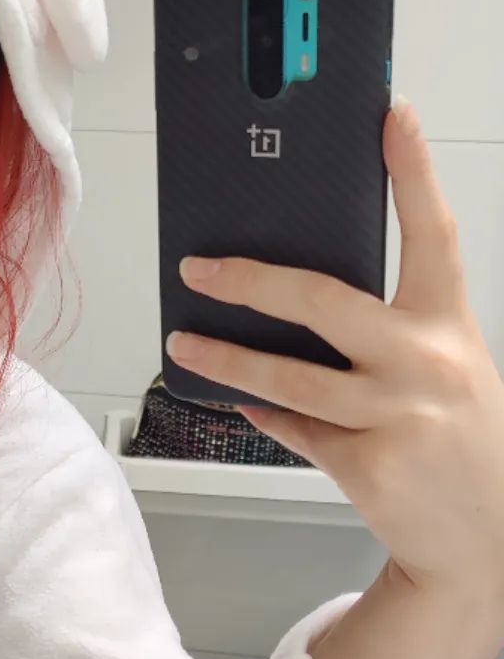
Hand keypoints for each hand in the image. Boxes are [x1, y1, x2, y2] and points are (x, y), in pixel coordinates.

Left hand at [167, 99, 503, 601]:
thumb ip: (388, 334)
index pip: (433, 232)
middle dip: (249, 280)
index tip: (389, 116)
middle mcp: (428, 363)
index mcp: (451, 326)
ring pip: (286, 376)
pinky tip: (245, 402)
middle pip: (322, 301)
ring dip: (224, 358)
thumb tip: (295, 299)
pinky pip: (294, 427)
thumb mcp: (445, 371)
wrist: (484, 541)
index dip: (413, 170)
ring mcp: (398, 416)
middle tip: (200, 267)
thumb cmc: (456, 441)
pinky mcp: (368, 464)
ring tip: (184, 342)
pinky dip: (266, 414)